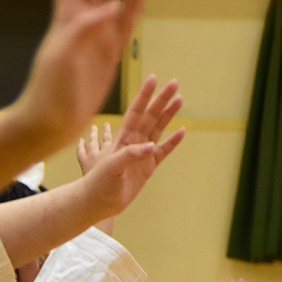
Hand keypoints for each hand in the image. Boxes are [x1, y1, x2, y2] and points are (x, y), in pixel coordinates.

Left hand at [15, 0, 146, 143]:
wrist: (52, 122)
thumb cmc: (49, 91)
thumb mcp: (62, 58)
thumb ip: (83, 30)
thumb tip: (111, 7)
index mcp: (65, 19)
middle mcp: (81, 22)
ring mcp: (97, 38)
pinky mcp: (109, 55)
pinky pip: (124, 23)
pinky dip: (133, 4)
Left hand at [76, 81, 185, 222]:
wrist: (99, 202)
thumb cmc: (99, 183)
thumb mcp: (111, 167)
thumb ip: (129, 155)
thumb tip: (150, 147)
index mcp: (122, 138)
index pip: (135, 112)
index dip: (144, 96)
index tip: (153, 79)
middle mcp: (133, 142)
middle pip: (149, 116)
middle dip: (161, 100)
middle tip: (174, 83)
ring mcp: (142, 154)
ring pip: (158, 129)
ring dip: (168, 115)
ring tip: (180, 100)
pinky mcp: (148, 167)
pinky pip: (163, 151)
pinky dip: (172, 142)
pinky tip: (182, 131)